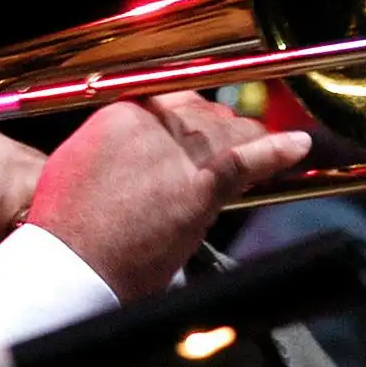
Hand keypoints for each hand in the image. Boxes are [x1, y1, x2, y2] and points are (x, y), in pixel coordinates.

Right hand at [25, 92, 312, 301]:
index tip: (201, 129)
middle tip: (230, 147)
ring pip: (230, 133)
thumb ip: (110, 149)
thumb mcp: (76, 167)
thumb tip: (129, 154)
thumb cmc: (66, 228)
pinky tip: (299, 145)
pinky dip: (277, 151)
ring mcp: (179, 156)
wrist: (69, 265)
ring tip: (265, 148)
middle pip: (205, 116)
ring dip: (248, 141)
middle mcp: (153, 126)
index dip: (194, 119)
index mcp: (121, 116)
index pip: (174, 102)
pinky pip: (247, 160)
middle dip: (221, 132)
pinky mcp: (199, 190)